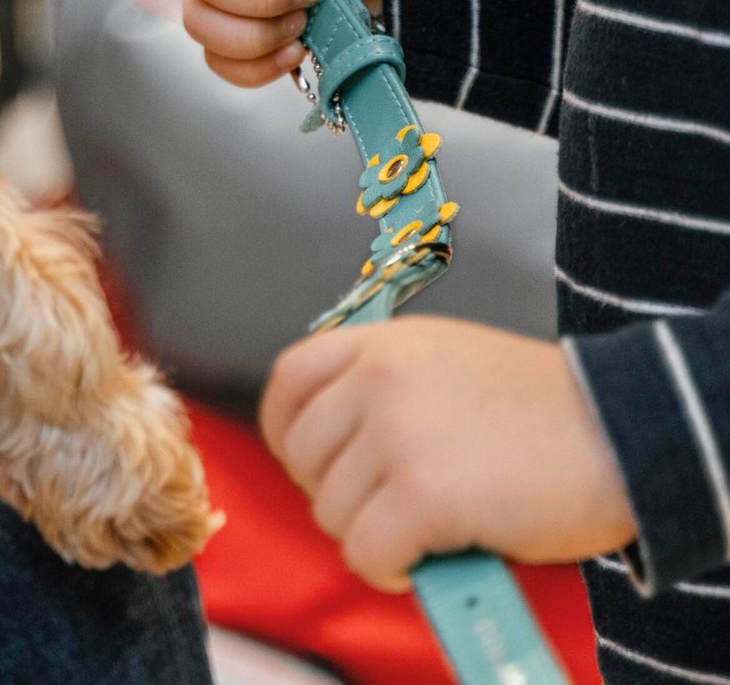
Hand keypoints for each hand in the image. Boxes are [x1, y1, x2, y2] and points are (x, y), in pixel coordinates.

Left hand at [260, 318, 636, 591]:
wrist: (623, 433)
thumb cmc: (541, 411)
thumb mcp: (445, 363)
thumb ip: (383, 388)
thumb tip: (332, 452)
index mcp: (383, 343)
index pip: (290, 379)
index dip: (288, 431)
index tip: (311, 465)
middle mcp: (379, 378)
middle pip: (305, 454)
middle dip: (335, 494)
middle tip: (386, 511)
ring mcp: (397, 434)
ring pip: (332, 510)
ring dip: (370, 536)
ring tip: (424, 534)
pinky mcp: (424, 494)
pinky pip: (367, 550)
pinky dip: (389, 569)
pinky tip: (426, 562)